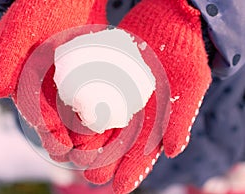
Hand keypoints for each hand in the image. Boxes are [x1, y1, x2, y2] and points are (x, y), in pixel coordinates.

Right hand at [0, 0, 107, 154]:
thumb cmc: (44, 5)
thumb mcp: (20, 30)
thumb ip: (5, 60)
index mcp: (23, 74)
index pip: (30, 105)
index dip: (42, 123)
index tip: (56, 139)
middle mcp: (41, 80)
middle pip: (47, 113)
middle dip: (57, 134)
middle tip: (68, 151)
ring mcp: (62, 77)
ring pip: (65, 110)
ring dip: (74, 129)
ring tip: (85, 147)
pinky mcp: (81, 73)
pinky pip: (83, 97)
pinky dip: (89, 112)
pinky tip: (99, 124)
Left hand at [64, 0, 211, 192]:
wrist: (167, 24)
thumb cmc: (184, 56)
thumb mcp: (191, 85)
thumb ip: (182, 118)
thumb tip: (173, 152)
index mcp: (154, 122)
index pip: (143, 153)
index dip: (133, 171)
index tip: (121, 187)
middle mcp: (132, 115)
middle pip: (117, 145)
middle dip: (105, 161)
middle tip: (93, 174)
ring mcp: (115, 98)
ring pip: (99, 126)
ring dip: (88, 143)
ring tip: (76, 157)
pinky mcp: (102, 80)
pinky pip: (89, 99)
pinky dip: (80, 113)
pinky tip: (69, 125)